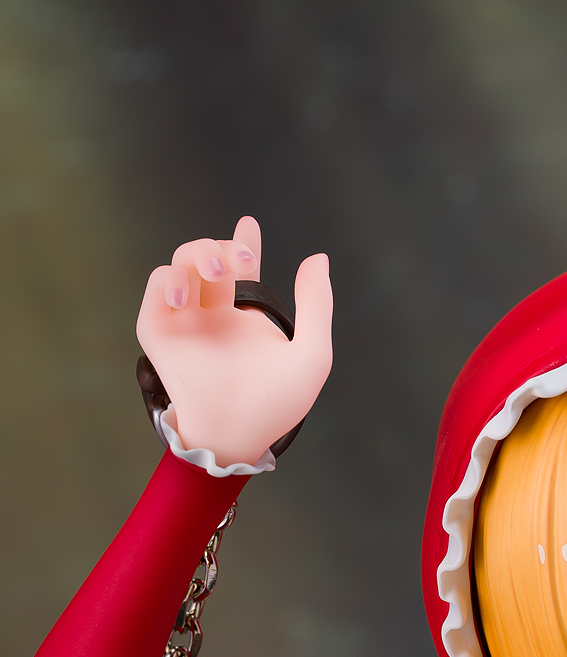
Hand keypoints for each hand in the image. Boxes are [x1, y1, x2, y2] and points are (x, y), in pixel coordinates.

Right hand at [136, 215, 332, 466]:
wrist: (237, 431)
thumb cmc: (275, 404)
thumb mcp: (311, 355)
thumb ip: (317, 306)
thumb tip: (318, 258)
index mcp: (243, 318)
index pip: (240, 269)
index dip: (244, 244)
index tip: (249, 225)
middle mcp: (211, 315)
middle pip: (208, 258)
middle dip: (224, 248)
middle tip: (242, 261)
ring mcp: (183, 320)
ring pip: (181, 263)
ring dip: (197, 254)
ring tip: (214, 270)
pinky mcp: (158, 329)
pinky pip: (157, 285)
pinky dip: (169, 279)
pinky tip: (186, 296)